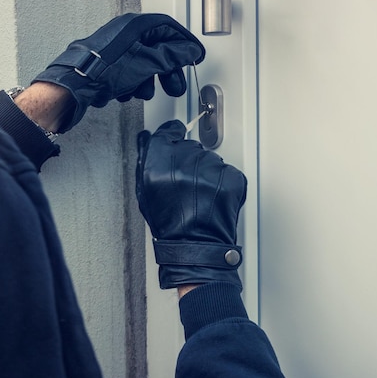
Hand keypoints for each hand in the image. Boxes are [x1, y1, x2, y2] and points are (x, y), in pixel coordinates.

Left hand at [33, 13, 204, 132]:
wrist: (76, 86)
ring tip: (141, 92)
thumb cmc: (104, 70)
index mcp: (136, 26)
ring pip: (143, 65)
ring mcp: (116, 49)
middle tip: (174, 85)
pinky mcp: (108, 64)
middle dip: (165, 72)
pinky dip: (132, 85)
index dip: (184, 44)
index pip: (169, 29)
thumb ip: (172, 56)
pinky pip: (129, 73)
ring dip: (147, 82)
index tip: (194, 56)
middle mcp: (125, 34)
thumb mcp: (148, 63)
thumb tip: (190, 51)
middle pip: (157, 50)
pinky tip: (126, 93)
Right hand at [136, 120, 246, 289]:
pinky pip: (226, 171)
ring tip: (199, 196)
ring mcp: (211, 168)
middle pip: (190, 146)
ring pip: (209, 158)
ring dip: (205, 172)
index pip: (169, 131)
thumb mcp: (145, 191)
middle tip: (185, 184)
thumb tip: (148, 139)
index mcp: (160, 161)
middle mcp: (186, 160)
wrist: (195, 245)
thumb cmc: (169, 224)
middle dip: (188, 160)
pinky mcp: (231, 177)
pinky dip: (221, 182)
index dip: (171, 136)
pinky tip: (211, 198)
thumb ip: (146, 161)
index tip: (174, 137)